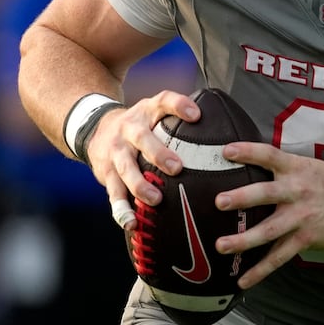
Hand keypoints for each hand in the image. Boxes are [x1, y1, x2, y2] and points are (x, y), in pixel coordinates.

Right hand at [86, 90, 199, 227]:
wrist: (95, 129)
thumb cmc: (141, 125)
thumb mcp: (156, 112)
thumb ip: (183, 119)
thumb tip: (228, 131)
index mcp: (147, 111)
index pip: (164, 101)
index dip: (179, 105)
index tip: (196, 115)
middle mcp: (129, 129)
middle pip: (142, 138)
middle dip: (158, 153)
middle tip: (177, 168)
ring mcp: (116, 152)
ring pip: (125, 168)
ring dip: (140, 185)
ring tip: (155, 199)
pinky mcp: (106, 174)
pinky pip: (113, 193)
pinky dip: (122, 209)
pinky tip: (132, 223)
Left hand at [212, 142, 323, 288]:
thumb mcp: (311, 166)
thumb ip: (285, 168)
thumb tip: (252, 164)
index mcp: (297, 169)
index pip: (270, 156)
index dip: (249, 152)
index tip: (226, 151)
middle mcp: (297, 192)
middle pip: (266, 194)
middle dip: (242, 198)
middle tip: (219, 202)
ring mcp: (300, 218)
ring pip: (269, 230)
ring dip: (244, 239)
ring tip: (221, 245)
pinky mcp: (305, 239)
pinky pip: (279, 257)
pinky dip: (261, 270)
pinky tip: (242, 281)